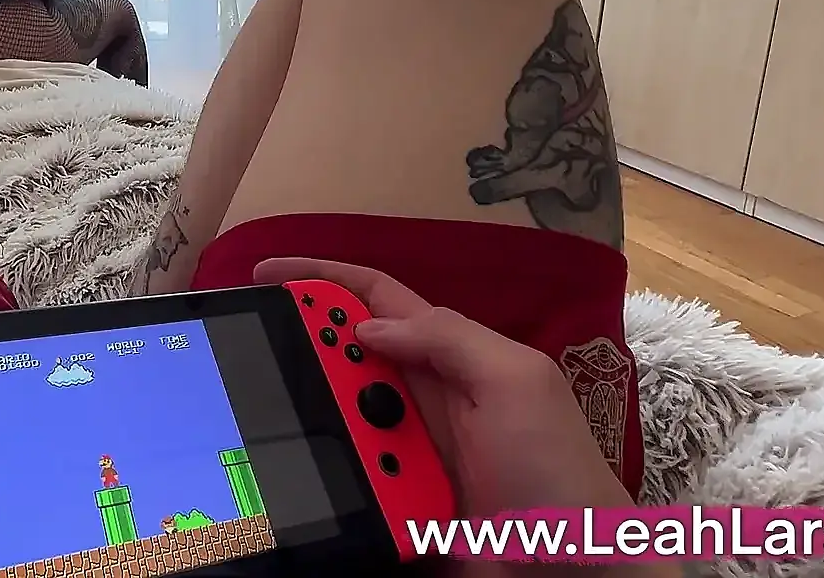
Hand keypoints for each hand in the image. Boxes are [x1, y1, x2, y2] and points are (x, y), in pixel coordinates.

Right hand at [253, 257, 632, 518]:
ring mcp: (403, 454)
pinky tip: (300, 477)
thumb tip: (364, 327)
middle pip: (340, 358)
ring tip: (273, 421)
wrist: (573, 565)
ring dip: (307, 419)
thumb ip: (447, 339)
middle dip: (297, 347)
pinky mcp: (394, 505)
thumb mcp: (515, 380)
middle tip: (250, 351)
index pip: (374, 299)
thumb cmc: (555, 467)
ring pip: (333, 423)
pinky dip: (323, 477)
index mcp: (449, 356)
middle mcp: (418, 399)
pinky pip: (344, 483)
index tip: (263, 274)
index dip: (321, 278)